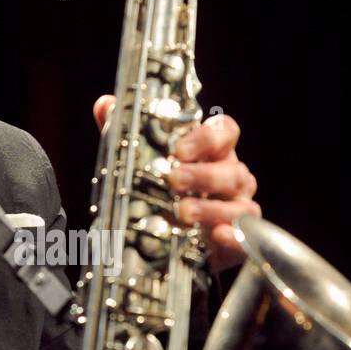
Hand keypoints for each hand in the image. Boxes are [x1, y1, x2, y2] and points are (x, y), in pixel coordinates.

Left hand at [93, 96, 260, 273]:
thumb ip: (128, 134)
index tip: (179, 149)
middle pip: (232, 169)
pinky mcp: (241, 238)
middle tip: (173, 180)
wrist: (177, 244)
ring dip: (210, 207)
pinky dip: (233, 236)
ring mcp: (240, 208)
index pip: (225, 132)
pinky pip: (244, 236)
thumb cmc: (167, 196)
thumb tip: (105, 105)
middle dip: (202, 174)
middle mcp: (233, 178)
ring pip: (239, 202)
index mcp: (215, 154)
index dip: (206, 137)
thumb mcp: (146, 165)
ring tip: (182, 212)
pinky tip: (216, 236)